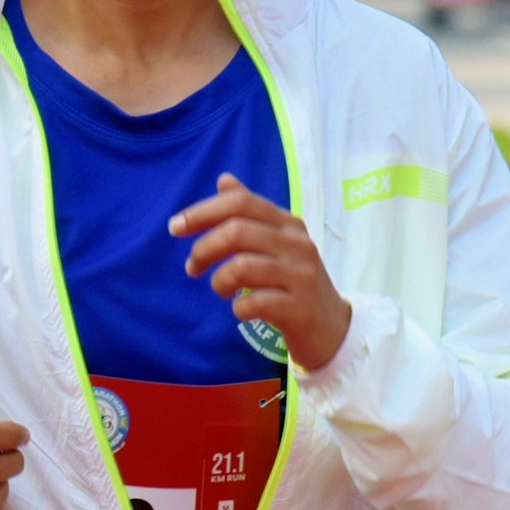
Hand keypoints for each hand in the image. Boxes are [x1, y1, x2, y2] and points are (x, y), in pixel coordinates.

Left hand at [173, 174, 352, 370]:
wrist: (334, 329)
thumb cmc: (296, 283)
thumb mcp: (279, 243)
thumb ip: (251, 213)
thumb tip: (224, 180)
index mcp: (288, 224)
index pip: (241, 203)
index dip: (203, 211)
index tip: (175, 227)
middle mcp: (297, 245)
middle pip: (237, 232)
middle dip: (204, 249)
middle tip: (193, 267)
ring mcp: (301, 277)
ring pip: (242, 267)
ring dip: (219, 281)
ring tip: (221, 290)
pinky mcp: (300, 309)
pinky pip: (255, 303)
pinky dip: (239, 308)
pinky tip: (242, 310)